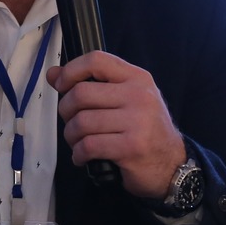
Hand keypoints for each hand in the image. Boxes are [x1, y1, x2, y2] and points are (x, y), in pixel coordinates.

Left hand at [48, 51, 185, 199]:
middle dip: (66, 111)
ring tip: (78, 142)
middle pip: (81, 93)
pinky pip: (89, 146)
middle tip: (71, 121)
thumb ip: (91, 84)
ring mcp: (137, 121)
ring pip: (82, 122)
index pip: (96, 60)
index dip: (70, 71)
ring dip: (71, 136)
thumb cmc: (145, 130)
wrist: (172, 164)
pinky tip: (83, 156)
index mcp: (137, 78)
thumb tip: (53, 74)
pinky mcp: (131, 147)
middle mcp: (139, 95)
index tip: (62, 85)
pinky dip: (79, 153)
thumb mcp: (125, 99)